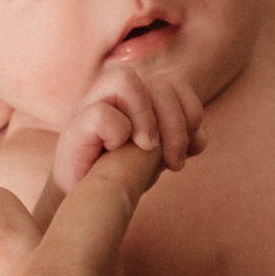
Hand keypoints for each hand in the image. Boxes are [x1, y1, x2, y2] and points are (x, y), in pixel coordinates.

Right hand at [55, 53, 206, 190]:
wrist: (87, 197)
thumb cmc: (123, 170)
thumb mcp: (161, 155)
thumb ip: (182, 141)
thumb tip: (199, 140)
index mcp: (139, 92)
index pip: (175, 82)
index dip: (191, 111)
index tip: (191, 148)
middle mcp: (115, 92)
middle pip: (158, 83)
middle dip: (176, 125)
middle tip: (174, 162)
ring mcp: (92, 105)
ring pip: (124, 78)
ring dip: (146, 116)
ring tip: (148, 147)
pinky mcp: (74, 127)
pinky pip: (101, 112)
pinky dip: (117, 131)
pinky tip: (116, 150)